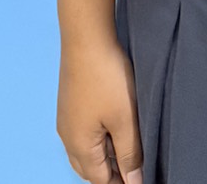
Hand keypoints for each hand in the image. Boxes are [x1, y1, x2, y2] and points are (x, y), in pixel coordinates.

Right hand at [57, 35, 143, 183]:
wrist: (86, 38)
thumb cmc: (106, 77)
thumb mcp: (125, 119)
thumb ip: (130, 154)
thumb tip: (134, 182)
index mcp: (80, 147)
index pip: (100, 180)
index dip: (122, 181)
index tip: (141, 176)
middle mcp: (68, 137)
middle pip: (90, 169)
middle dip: (111, 172)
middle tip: (136, 164)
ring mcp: (66, 119)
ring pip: (85, 150)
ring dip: (105, 154)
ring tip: (128, 144)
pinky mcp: (69, 104)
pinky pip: (82, 132)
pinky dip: (99, 137)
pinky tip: (114, 123)